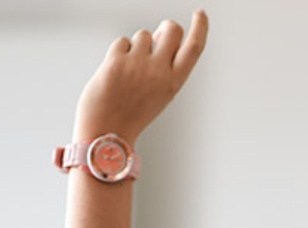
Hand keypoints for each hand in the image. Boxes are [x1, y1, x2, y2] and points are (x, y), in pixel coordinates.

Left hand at [73, 11, 208, 144]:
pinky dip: (119, 53)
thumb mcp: (157, 92)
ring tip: (129, 70)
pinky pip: (122, 42)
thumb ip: (164, 64)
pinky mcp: (116, 60)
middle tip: (160, 36)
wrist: (106, 133)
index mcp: (173, 82)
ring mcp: (137, 64)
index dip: (200, 28)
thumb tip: (161, 34)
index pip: (194, 48)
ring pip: (143, 35)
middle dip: (167, 27)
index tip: (200, 14)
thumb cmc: (131, 113)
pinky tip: (115, 71)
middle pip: (172, 29)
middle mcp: (159, 71)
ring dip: (137, 46)